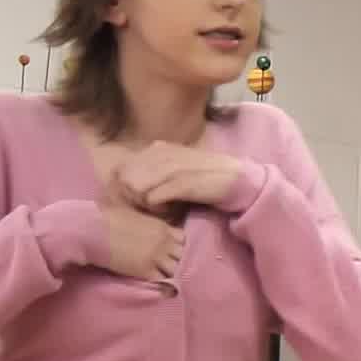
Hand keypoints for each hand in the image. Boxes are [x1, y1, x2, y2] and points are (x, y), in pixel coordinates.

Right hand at [98, 201, 183, 284]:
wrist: (93, 230)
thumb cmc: (108, 218)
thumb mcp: (135, 214)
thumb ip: (148, 222)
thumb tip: (148, 226)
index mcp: (161, 227)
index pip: (183, 239)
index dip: (178, 245)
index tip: (171, 249)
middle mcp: (163, 243)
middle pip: (183, 255)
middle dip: (177, 259)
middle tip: (167, 263)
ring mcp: (155, 258)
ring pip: (175, 269)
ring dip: (169, 272)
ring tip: (160, 273)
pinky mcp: (144, 271)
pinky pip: (161, 280)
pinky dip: (160, 282)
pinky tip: (153, 280)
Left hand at [114, 140, 243, 213]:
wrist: (238, 180)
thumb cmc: (208, 177)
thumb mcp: (179, 168)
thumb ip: (158, 169)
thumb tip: (133, 181)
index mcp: (159, 149)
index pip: (122, 167)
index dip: (125, 185)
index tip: (140, 198)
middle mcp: (161, 154)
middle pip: (125, 178)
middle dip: (132, 195)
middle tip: (149, 205)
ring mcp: (171, 168)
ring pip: (135, 188)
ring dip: (144, 203)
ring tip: (160, 208)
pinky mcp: (181, 183)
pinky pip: (152, 199)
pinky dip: (157, 208)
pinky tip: (170, 211)